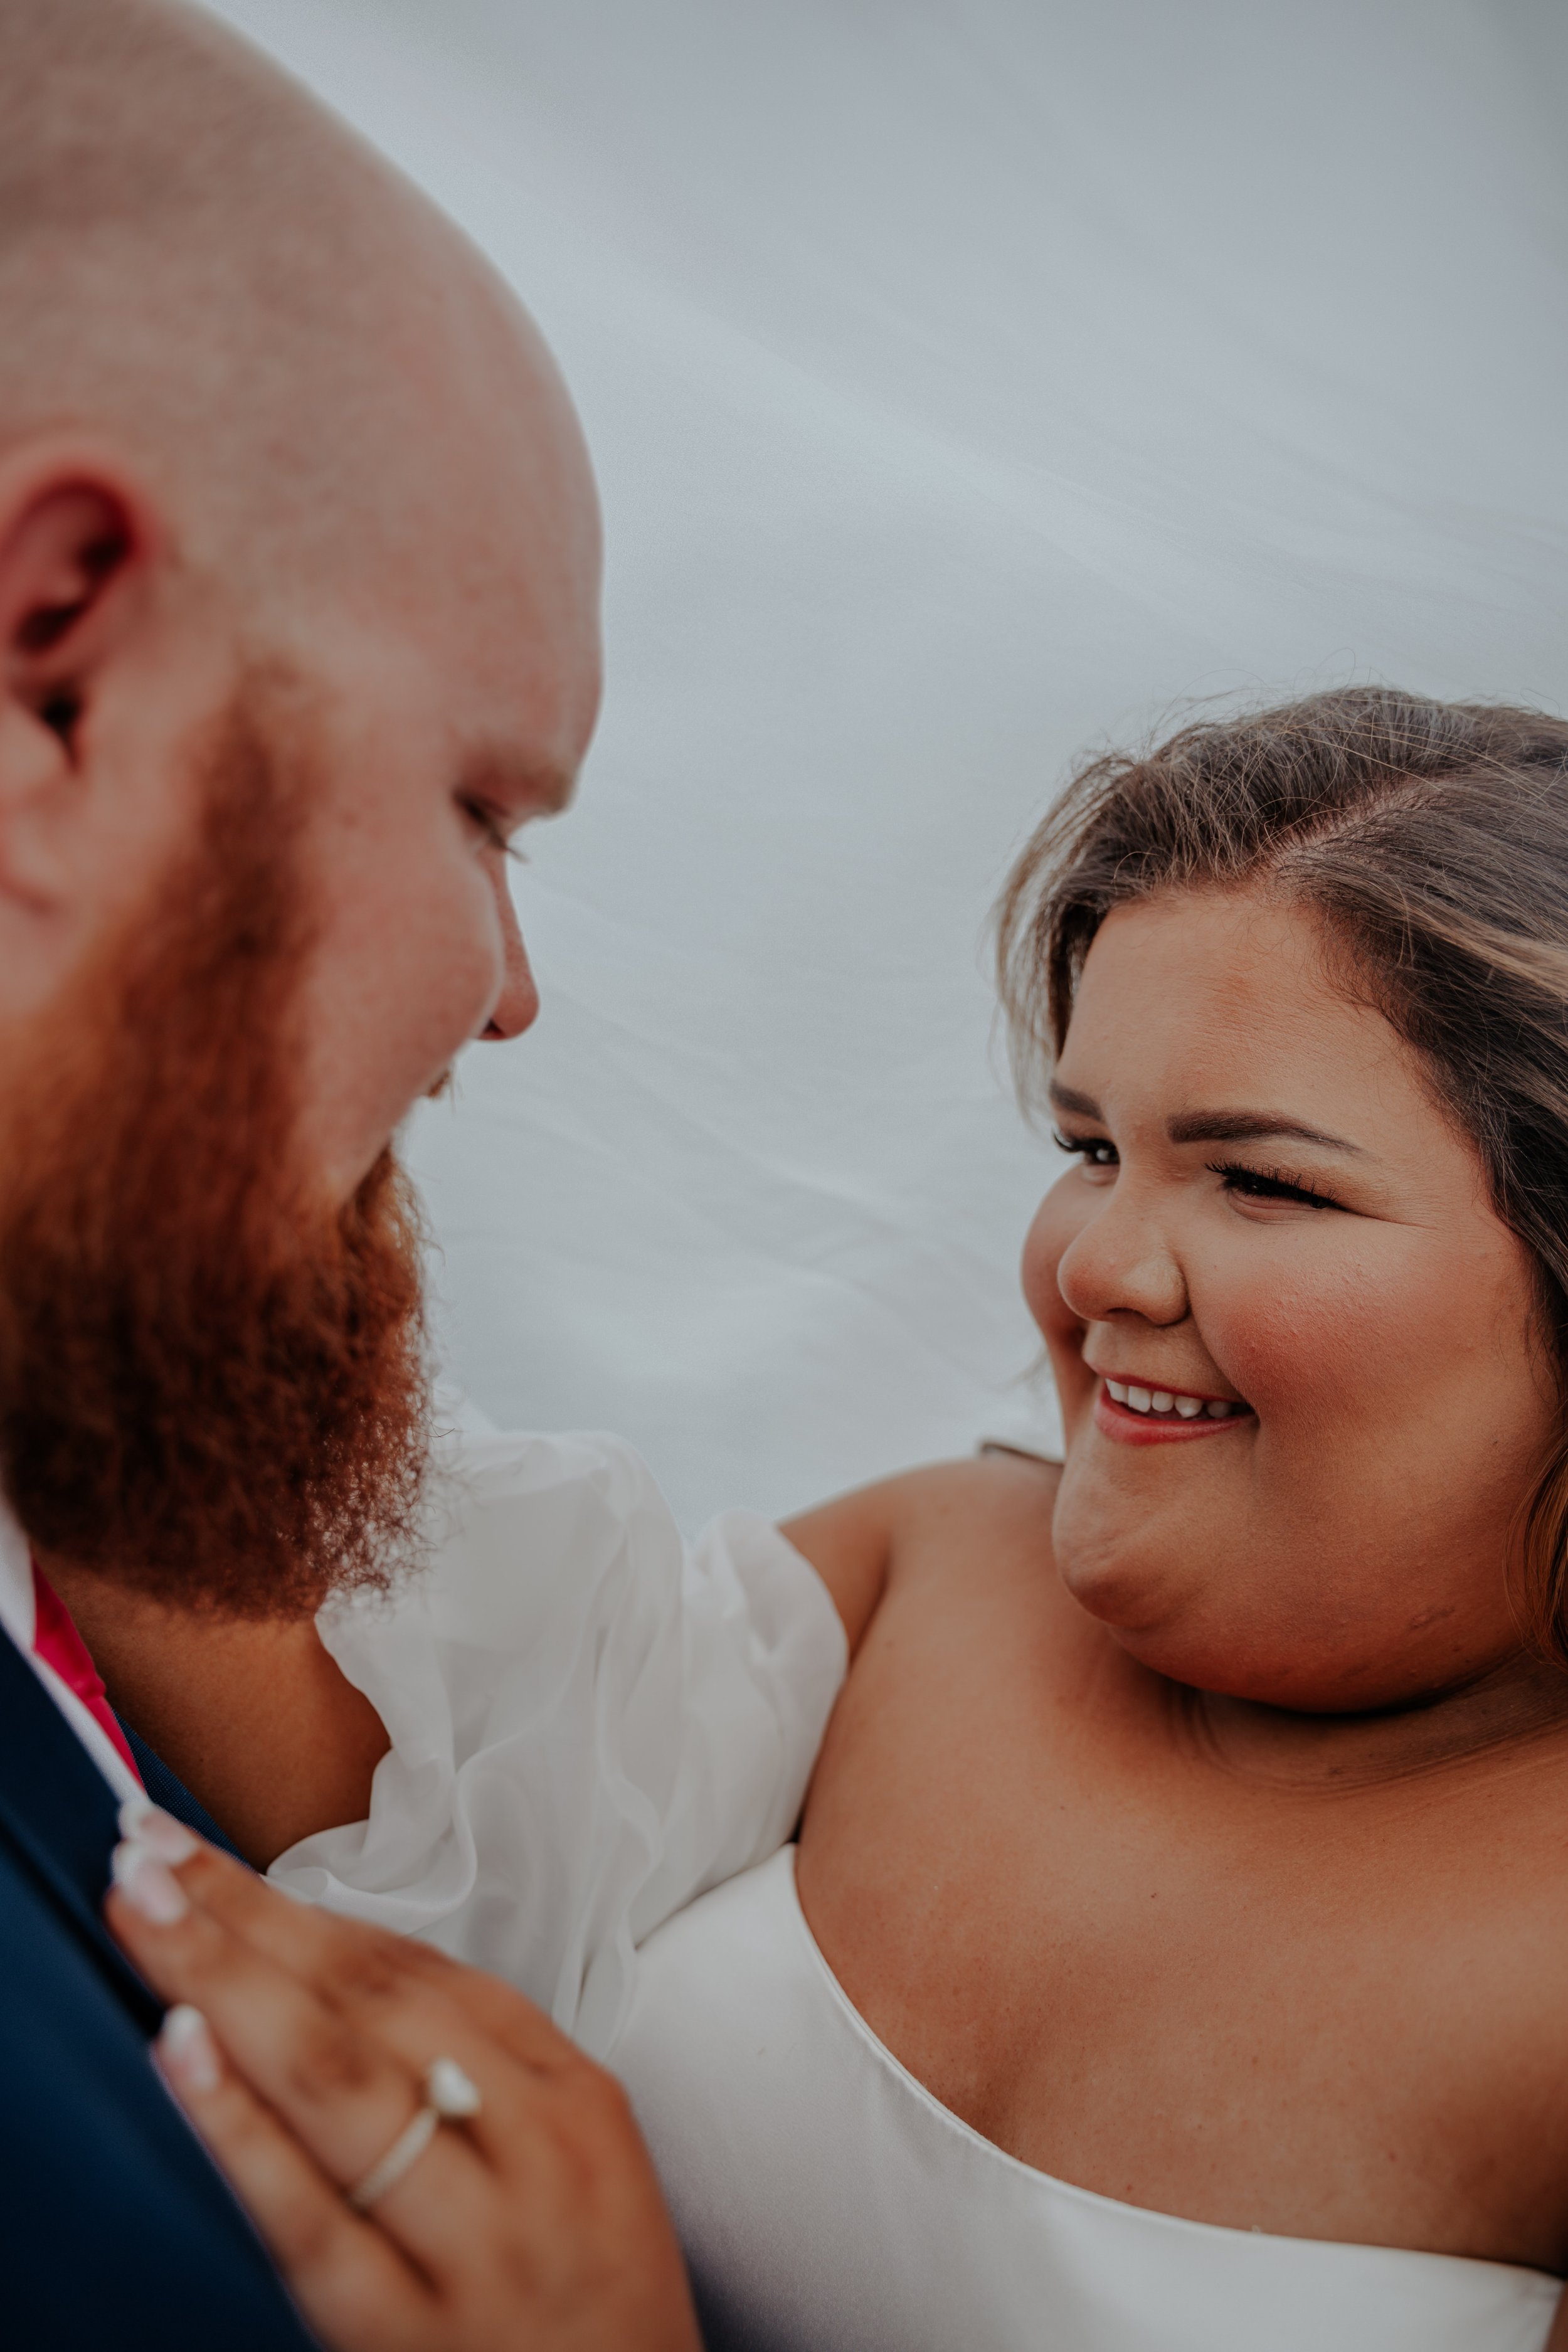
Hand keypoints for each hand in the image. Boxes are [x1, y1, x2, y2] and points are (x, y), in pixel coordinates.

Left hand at [106, 1806, 699, 2351]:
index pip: (416, 1972)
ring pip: (339, 2084)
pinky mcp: (407, 2338)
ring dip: (228, 1981)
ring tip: (146, 1912)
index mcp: (572, 2099)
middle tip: (149, 1847)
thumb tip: (324, 1975)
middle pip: (371, 2003)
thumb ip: (477, 2072)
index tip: (203, 1855)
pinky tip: (183, 2052)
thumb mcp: (575, 2165)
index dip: (299, 1904)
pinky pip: (309, 2218)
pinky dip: (239, 2128)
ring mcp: (470, 2245)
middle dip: (247, 1916)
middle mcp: (528, 2154)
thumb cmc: (591, 2307)